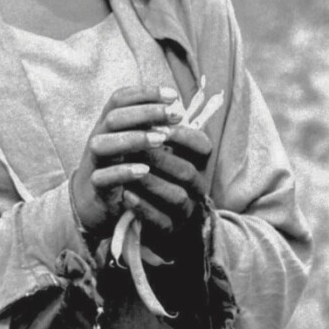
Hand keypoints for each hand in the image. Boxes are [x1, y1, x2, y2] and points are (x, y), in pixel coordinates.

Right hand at [70, 85, 185, 237]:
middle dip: (146, 113)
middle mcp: (98, 137)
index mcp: (108, 123)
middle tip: (176, 114)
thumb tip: (179, 110)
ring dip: (133, 139)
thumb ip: (148, 125)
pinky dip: (123, 172)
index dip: (145, 93)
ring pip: (102, 144)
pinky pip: (103, 177)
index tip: (173, 95)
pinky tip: (145, 170)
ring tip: (161, 139)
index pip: (120, 99)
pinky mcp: (96, 186)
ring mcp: (94, 161)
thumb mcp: (131, 140)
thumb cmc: (119, 164)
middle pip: (114, 117)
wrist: (91, 199)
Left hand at [120, 123, 210, 259]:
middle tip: (139, 146)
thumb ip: (160, 126)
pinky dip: (143, 208)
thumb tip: (157, 97)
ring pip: (177, 196)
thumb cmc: (155, 173)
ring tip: (131, 172)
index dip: (183, 135)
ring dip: (153, 182)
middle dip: (162, 157)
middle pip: (188, 171)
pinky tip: (126, 195)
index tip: (161, 125)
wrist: (148, 217)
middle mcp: (196, 187)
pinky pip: (161, 222)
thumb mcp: (161, 149)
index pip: (202, 146)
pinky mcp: (170, 231)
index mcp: (197, 164)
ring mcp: (185, 211)